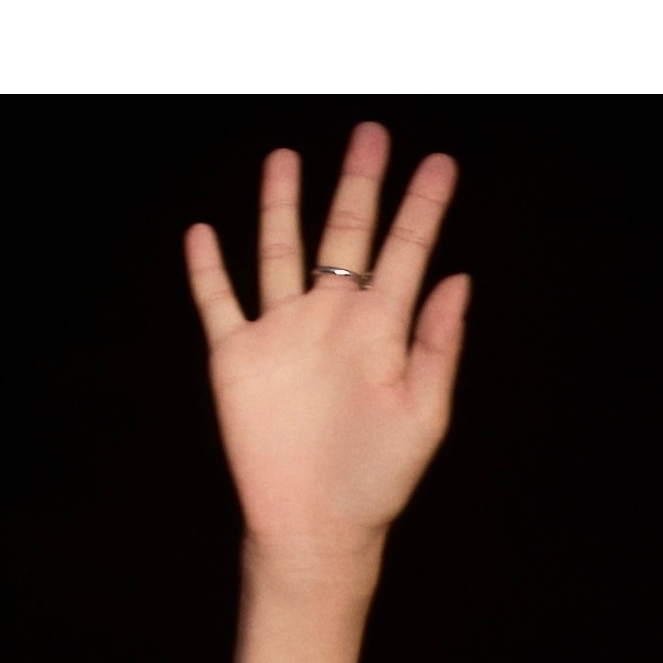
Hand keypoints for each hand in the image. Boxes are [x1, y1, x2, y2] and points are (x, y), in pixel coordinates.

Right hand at [184, 121, 467, 568]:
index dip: (423, 208)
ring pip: (279, 252)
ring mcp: (282, 335)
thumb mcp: (422, 415)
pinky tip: (202, 233)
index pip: (405, 253)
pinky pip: (219, 302)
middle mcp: (331, 321)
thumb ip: (437, 345)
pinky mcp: (237, 359)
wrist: (314, 530)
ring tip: (286, 157)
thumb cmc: (375, 482)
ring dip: (281, 205)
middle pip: (344, 235)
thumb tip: (460, 279)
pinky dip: (207, 269)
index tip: (441, 164)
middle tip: (372, 132)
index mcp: (380, 332)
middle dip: (359, 184)